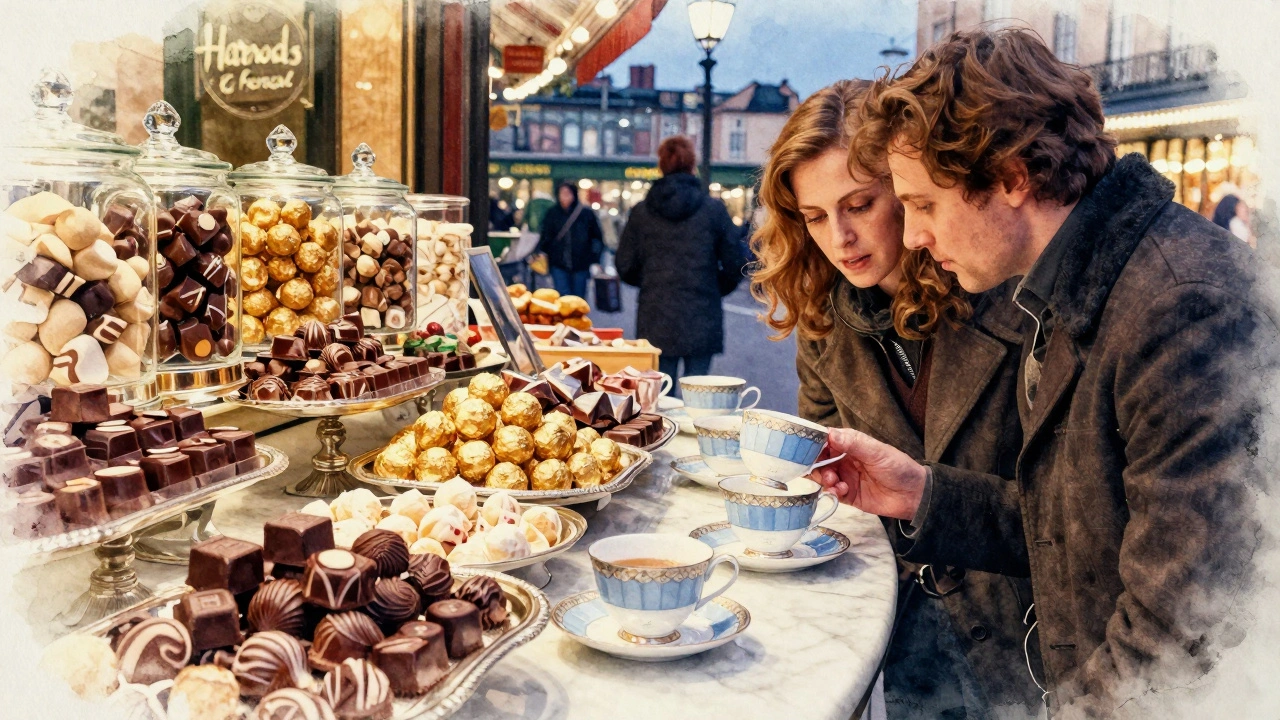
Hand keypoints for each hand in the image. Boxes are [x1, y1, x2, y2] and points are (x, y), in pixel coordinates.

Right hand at [812, 428, 927, 519]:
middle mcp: (844, 460)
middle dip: (815, 464)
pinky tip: (842, 491)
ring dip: (824, 478)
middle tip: (819, 469)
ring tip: (833, 481)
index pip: (825, 440)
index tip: (802, 448)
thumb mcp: (877, 452)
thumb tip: (829, 433)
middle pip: (819, 460)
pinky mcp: (848, 495)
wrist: (914, 496)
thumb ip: (853, 443)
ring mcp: (845, 477)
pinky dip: (833, 492)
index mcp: (850, 445)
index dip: (813, 443)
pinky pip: (832, 493)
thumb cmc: (898, 468)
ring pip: (823, 477)